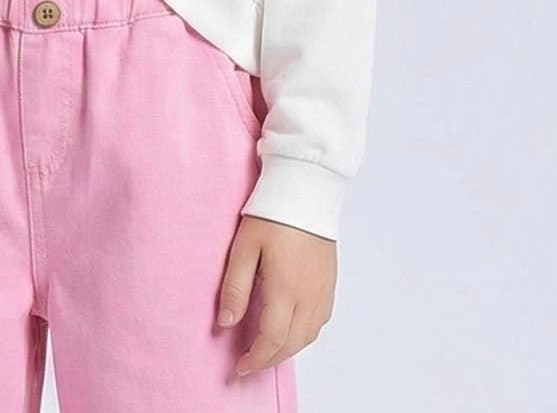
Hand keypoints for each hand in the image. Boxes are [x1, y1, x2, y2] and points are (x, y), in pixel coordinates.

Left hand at [217, 214, 335, 374]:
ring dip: (287, 349)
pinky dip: (304, 335)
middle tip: (250, 363)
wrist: (306, 188)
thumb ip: (235, 287)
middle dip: (270, 359)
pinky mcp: (330, 282)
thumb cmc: (271, 214)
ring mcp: (323, 290)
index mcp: (285, 288)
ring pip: (308, 336)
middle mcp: (309, 295)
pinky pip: (320, 321)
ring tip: (267, 350)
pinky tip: (291, 329)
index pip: (272, 340)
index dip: (255, 359)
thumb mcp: (244, 247)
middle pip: (292, 344)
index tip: (239, 367)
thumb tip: (226, 323)